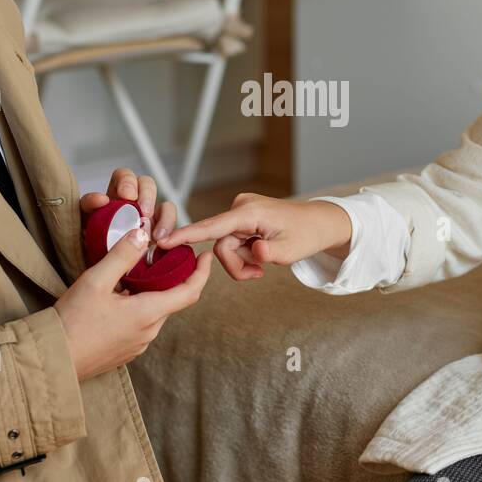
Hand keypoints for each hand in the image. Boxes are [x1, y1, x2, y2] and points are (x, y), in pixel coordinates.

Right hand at [53, 221, 213, 379]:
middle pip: (170, 299)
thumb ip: (122, 255)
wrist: (53, 361)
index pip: (189, 292)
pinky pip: (140, 325)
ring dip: (150, 293)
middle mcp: (149, 332)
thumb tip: (143, 233)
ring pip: (154, 312)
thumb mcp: (96, 281)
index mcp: (148, 313)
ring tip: (133, 274)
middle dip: (170, 277)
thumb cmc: (72, 322)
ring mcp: (138, 344)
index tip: (206, 256)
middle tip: (159, 255)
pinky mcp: (125, 351)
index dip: (202, 272)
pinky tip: (117, 298)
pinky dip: (138, 307)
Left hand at [79, 168, 176, 288]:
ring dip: (165, 218)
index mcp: (114, 198)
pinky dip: (172, 237)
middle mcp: (134, 207)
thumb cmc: (89, 249)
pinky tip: (164, 247)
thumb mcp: (83, 225)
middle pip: (148, 186)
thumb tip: (102, 199)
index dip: (127, 181)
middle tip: (144, 212)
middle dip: (148, 196)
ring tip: (157, 236)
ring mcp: (149, 223)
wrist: (96, 281)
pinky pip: (173, 233)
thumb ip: (90, 208)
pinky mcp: (159, 241)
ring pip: (165, 208)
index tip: (126, 195)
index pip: (124, 177)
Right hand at [157, 193, 351, 280]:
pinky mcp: (240, 217)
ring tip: (262, 265)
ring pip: (224, 247)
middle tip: (258, 274)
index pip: (212, 226)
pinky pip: (230, 241)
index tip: (163, 241)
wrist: (318, 222)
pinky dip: (243, 254)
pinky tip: (259, 253)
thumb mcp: (292, 251)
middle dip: (236, 265)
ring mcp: (239, 211)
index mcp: (250, 212)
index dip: (187, 235)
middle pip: (220, 245)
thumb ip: (270, 253)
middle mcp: (240, 207)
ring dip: (241, 262)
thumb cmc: (306, 235)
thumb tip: (255, 250)